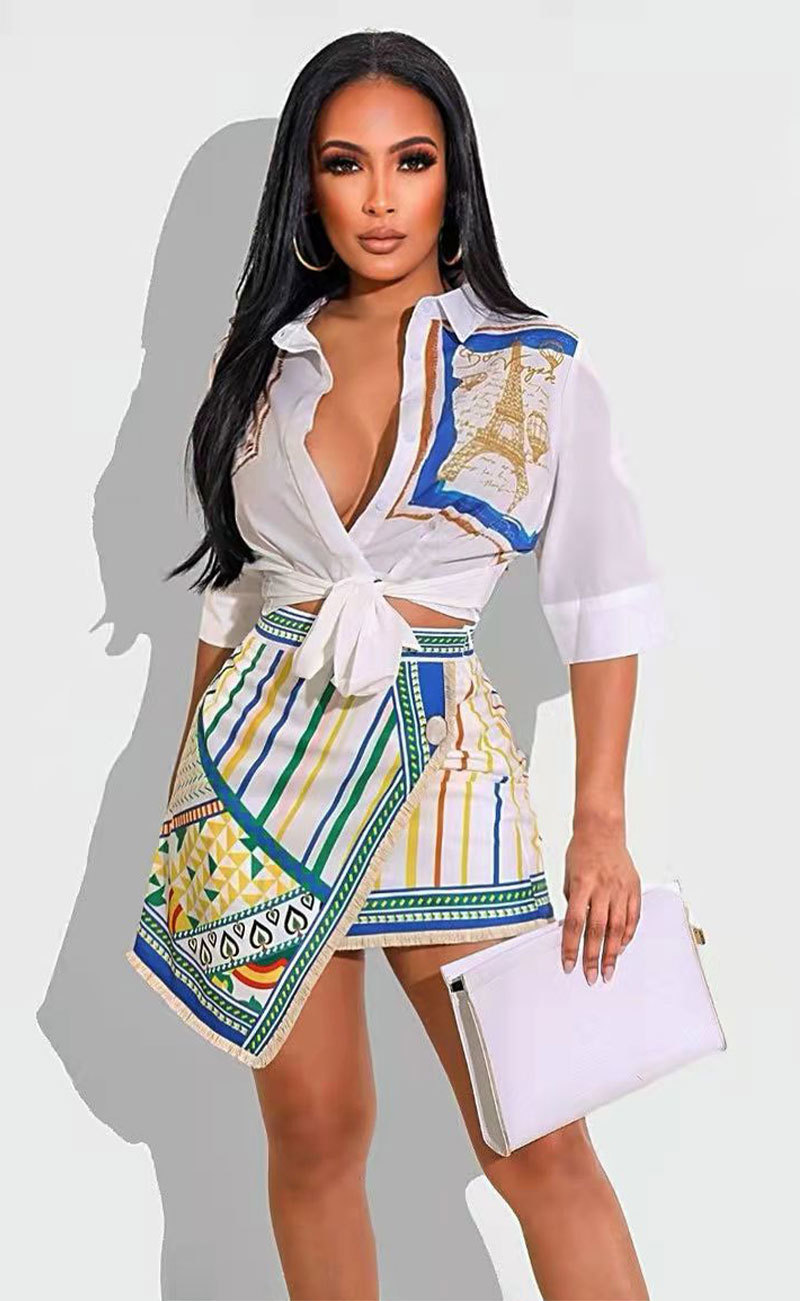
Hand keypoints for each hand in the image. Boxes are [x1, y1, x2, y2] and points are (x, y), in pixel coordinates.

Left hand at [560, 820, 641, 982]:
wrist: (602, 830)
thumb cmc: (582, 851)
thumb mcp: (568, 876)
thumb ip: (572, 902)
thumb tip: (572, 929)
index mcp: (582, 884)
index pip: (574, 923)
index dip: (571, 946)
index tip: (568, 965)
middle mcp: (603, 888)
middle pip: (597, 929)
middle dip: (593, 957)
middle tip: (590, 977)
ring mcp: (621, 889)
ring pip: (617, 927)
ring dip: (612, 953)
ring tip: (608, 971)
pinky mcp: (634, 888)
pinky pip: (633, 917)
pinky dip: (627, 935)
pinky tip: (621, 948)